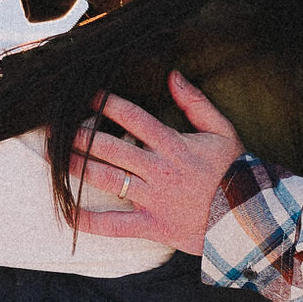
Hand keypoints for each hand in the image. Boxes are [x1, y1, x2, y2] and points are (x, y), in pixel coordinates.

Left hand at [72, 74, 244, 254]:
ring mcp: (153, 199)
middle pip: (109, 148)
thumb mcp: (222, 130)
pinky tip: (67, 212)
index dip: (107, 104)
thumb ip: (196, 102)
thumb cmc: (234, 171)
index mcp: (173, 144)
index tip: (86, 96)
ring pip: (106, 180)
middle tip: (55, 128)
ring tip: (54, 158)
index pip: (132, 118)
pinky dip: (89, 221)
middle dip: (79, 136)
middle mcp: (158, 170)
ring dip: (76, 167)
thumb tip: (173, 75)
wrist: (248, 216)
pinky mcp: (151, 226)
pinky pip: (114, 225)